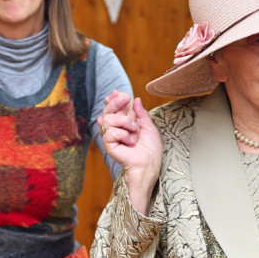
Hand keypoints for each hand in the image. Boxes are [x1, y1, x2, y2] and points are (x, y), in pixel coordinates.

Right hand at [98, 90, 161, 214]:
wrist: (149, 165)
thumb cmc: (151, 150)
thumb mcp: (149, 127)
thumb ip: (141, 113)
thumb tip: (136, 99)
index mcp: (124, 123)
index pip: (114, 108)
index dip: (114, 99)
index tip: (118, 93)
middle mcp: (116, 129)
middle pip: (107, 110)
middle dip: (116, 102)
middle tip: (126, 99)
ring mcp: (111, 137)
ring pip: (107, 119)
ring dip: (123, 121)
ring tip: (134, 131)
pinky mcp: (109, 146)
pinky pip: (109, 133)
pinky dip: (121, 134)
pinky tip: (129, 141)